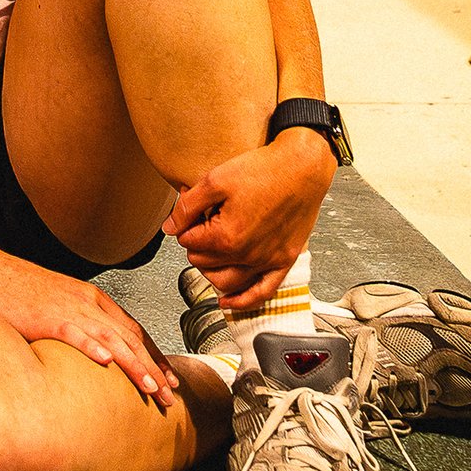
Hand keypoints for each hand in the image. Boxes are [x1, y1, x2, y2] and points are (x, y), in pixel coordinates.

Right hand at [0, 242, 176, 407]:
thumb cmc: (19, 291)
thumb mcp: (58, 302)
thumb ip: (79, 323)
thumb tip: (94, 353)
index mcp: (92, 298)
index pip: (134, 329)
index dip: (154, 355)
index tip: (168, 378)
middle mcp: (87, 302)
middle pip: (131, 338)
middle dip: (154, 369)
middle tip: (171, 396)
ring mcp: (69, 309)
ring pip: (112, 340)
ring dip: (135, 366)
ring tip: (151, 389)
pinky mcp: (47, 318)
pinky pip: (75, 334)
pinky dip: (92, 348)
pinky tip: (107, 364)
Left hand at [165, 132, 334, 307]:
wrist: (301, 168)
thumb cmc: (262, 170)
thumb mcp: (214, 180)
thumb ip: (187, 207)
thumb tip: (169, 227)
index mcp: (226, 236)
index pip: (188, 242)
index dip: (185, 224)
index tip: (193, 209)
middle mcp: (247, 255)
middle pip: (203, 262)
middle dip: (197, 243)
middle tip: (203, 222)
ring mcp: (267, 261)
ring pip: (225, 282)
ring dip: (210, 271)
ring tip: (208, 255)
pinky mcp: (284, 261)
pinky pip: (262, 293)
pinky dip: (242, 301)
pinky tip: (228, 302)